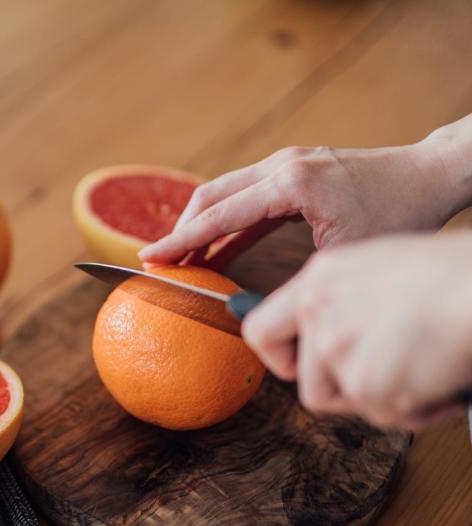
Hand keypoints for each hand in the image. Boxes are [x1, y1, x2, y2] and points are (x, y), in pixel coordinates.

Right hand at [138, 139, 467, 264]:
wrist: (428, 174)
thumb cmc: (397, 213)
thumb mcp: (343, 255)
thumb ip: (294, 278)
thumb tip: (257, 310)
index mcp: (291, 183)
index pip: (219, 213)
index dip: (181, 240)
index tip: (150, 258)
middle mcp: (282, 165)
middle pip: (211, 194)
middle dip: (181, 230)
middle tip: (159, 262)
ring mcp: (287, 162)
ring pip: (225, 192)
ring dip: (201, 225)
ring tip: (182, 260)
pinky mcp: (293, 170)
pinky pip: (246, 196)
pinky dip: (226, 221)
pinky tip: (216, 249)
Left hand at [242, 232, 471, 430]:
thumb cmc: (457, 273)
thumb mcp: (384, 267)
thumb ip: (346, 298)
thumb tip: (331, 330)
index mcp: (320, 279)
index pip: (260, 330)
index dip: (279, 358)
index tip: (298, 368)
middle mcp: (318, 312)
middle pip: (309, 383)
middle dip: (349, 390)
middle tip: (392, 375)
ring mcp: (336, 349)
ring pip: (349, 402)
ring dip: (387, 398)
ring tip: (426, 370)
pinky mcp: (364, 382)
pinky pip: (386, 416)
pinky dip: (418, 410)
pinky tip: (442, 381)